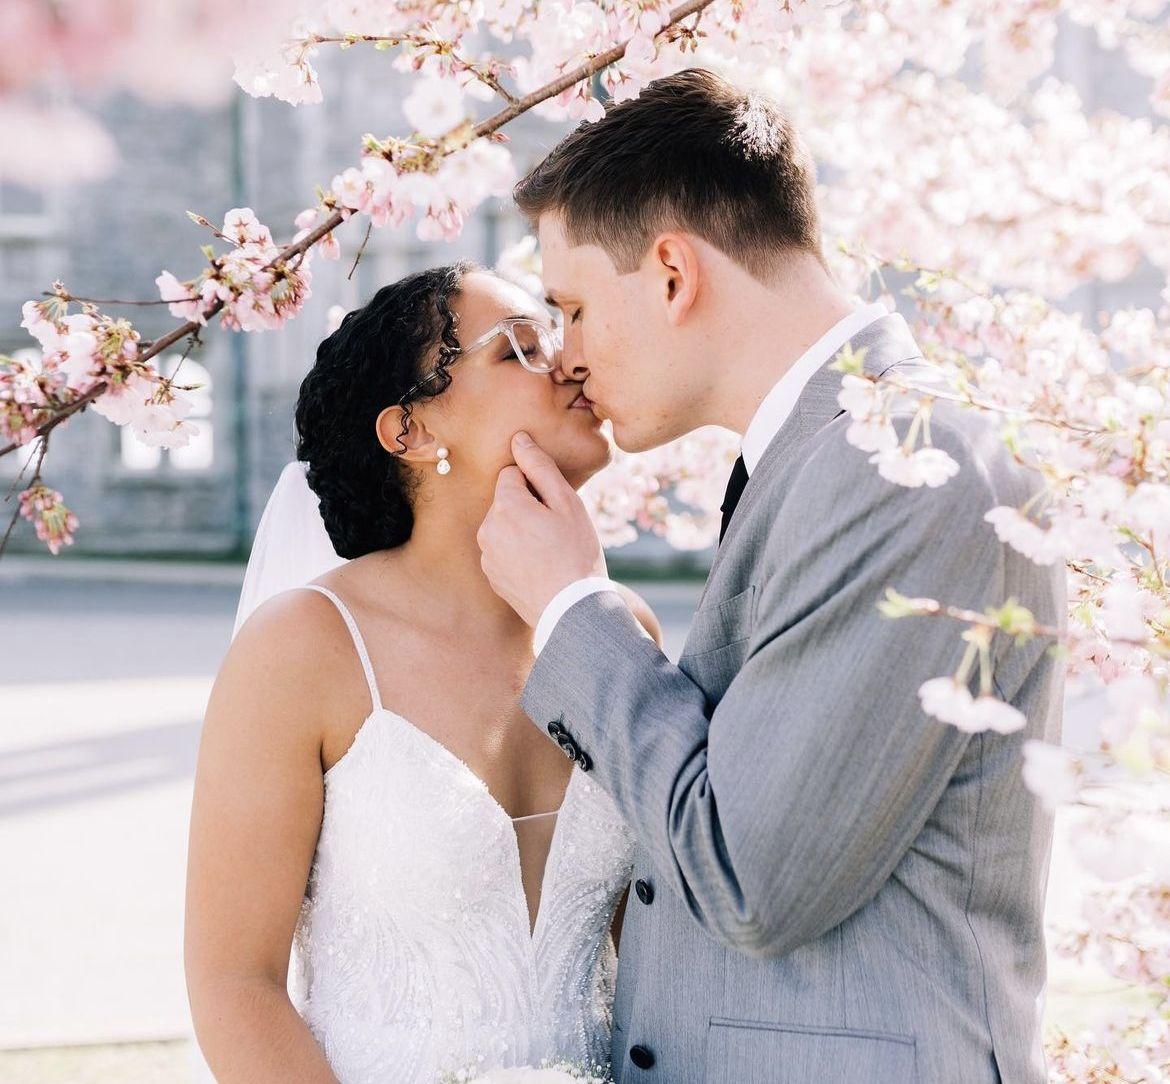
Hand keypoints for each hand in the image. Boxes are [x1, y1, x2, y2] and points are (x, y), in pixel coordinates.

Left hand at [477, 431, 607, 626]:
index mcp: (505, 506)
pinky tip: (540, 567)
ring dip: (521, 529)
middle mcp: (487, 528)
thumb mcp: (567, 504)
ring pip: (503, 525)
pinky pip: (502, 550)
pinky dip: (517, 552)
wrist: (572, 610)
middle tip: (556, 531)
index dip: (536, 486)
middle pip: (505, 500)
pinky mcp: (490, 575)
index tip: (554, 507)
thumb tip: (519, 439)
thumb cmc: (576, 554)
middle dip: (527, 507)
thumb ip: (539, 467)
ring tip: (549, 551)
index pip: (511, 474)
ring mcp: (486, 554)